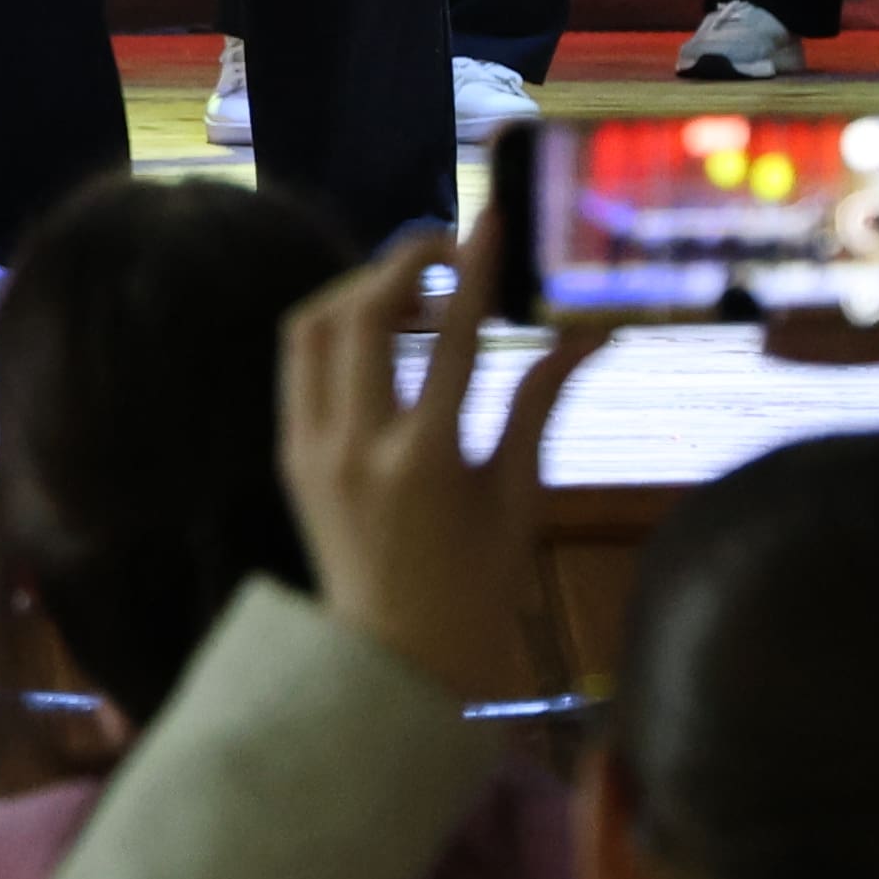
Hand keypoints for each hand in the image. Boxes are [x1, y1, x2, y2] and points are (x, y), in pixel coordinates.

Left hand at [276, 228, 612, 704]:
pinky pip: (298, 363)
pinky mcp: (289, 452)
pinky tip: (377, 335)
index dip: (476, 270)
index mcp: (427, 460)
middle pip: (365, 313)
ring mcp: (312, 447)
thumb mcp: (519, 496)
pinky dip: (332, 330)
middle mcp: (358, 445)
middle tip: (447, 250)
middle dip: (404, 263)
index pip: (455, 338)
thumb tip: (590, 334)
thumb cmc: (476, 586)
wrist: (395, 660)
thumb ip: (540, 403)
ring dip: (359, 290)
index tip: (490, 219)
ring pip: (314, 326)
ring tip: (412, 292)